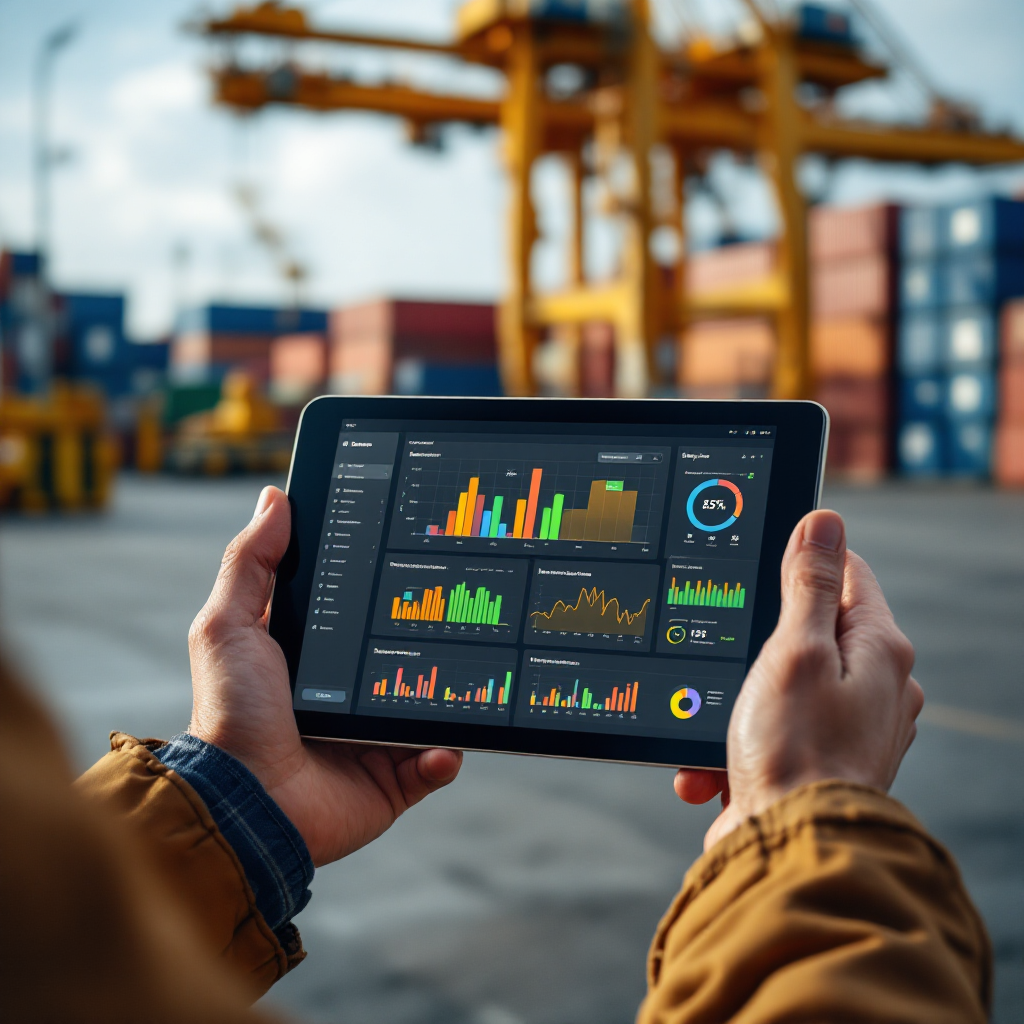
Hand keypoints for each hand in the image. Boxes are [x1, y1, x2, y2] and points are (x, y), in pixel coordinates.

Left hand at [187, 485, 461, 866]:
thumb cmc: (231, 713)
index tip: (414, 558)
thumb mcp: (229, 625)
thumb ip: (252, 562)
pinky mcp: (390, 780)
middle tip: (459, 618)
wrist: (246, 802)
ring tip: (467, 680)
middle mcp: (347, 694)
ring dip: (450, 696)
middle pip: (403, 657)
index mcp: (316, 657)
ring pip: (428, 707)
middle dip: (432, 641)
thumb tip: (276, 498)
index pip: (359, 613)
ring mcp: (372, 738)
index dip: (384, 588)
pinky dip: (444, 756)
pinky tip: (442, 746)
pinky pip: (433, 763)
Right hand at [675, 509, 922, 851]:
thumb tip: (824, 522)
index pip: (848, 574)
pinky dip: (738, 744)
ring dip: (739, 702)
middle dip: (757, 645)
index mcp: (879, 650)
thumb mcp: (795, 648)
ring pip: (781, 684)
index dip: (802, 563)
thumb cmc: (795, 750)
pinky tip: (714, 766)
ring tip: (720, 725)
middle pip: (810, 630)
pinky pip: (771, 734)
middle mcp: (875, 687)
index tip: (763, 570)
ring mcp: (848, 727)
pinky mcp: (817, 762)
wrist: (788, 848)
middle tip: (730, 659)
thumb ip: (808, 584)